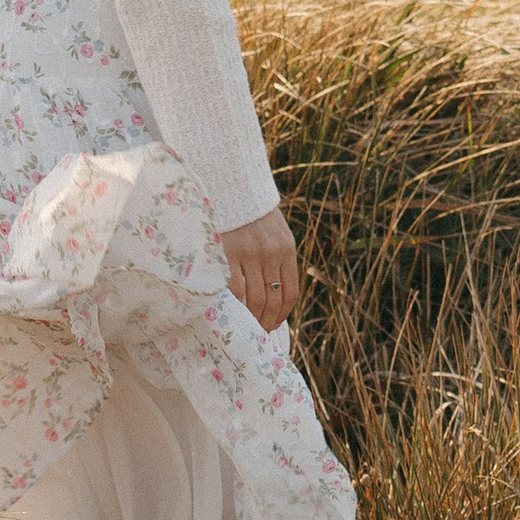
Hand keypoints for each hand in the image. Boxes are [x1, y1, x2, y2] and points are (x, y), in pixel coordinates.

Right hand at [218, 205, 297, 332]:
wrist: (234, 187)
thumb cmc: (254, 214)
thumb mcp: (277, 232)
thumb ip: (279, 259)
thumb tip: (275, 293)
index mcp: (287, 249)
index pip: (290, 291)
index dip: (283, 313)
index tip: (274, 324)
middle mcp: (271, 253)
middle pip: (273, 299)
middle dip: (267, 320)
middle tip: (258, 332)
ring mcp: (250, 253)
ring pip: (255, 298)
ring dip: (252, 317)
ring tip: (246, 326)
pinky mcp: (229, 252)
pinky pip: (235, 287)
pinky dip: (235, 303)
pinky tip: (232, 309)